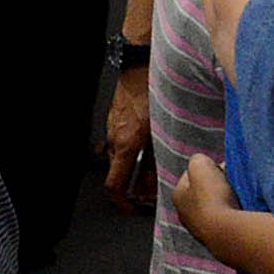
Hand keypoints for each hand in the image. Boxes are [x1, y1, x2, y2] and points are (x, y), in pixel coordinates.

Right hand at [100, 64, 154, 210]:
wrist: (137, 64)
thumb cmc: (151, 93)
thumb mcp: (160, 131)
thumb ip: (157, 158)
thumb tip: (156, 181)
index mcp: (125, 145)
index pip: (114, 185)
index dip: (122, 202)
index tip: (131, 209)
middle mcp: (114, 139)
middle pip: (121, 172)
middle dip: (136, 183)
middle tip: (153, 186)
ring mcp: (113, 128)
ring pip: (124, 155)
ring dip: (137, 164)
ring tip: (157, 161)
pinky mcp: (117, 118)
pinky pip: (124, 139)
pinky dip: (136, 147)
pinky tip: (152, 141)